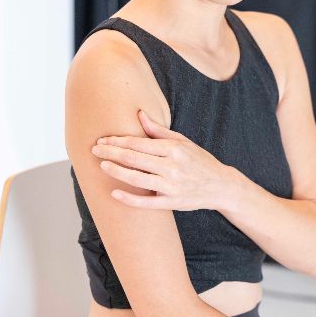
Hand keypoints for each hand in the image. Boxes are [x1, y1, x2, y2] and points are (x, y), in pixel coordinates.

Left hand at [90, 108, 232, 211]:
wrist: (221, 185)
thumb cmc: (199, 161)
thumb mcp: (183, 141)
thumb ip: (158, 130)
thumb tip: (139, 114)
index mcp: (174, 149)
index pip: (139, 143)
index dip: (118, 140)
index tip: (103, 139)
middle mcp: (172, 166)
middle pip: (134, 158)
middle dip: (111, 152)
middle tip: (94, 149)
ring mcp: (172, 186)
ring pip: (137, 178)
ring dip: (117, 171)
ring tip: (102, 165)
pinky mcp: (173, 202)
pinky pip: (147, 202)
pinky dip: (130, 198)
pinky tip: (115, 193)